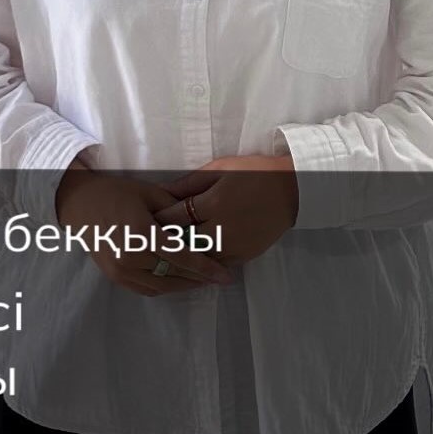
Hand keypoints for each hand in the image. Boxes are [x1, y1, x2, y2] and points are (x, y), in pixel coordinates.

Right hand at [55, 162, 232, 295]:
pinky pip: (147, 289)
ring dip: (183, 284)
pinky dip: (164, 286)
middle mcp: (132, 257)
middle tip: (218, 277)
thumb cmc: (114, 192)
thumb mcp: (148, 192)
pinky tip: (176, 279)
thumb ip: (176, 209)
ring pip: (162, 286)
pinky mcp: (115, 277)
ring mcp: (121, 270)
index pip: (183, 256)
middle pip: (175, 274)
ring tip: (200, 279)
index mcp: (142, 234)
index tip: (226, 276)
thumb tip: (202, 222)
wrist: (78, 203)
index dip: (207, 268)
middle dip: (199, 278)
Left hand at [153, 155, 298, 266]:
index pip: (176, 217)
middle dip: (164, 242)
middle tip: (144, 241)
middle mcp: (223, 229)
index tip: (140, 220)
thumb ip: (189, 183)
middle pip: (183, 242)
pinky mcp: (244, 256)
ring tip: (161, 253)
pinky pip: (216, 264)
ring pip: (198, 259)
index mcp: (214, 204)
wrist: (292, 190)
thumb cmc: (253, 172)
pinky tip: (188, 260)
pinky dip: (201, 262)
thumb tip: (161, 192)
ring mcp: (235, 246)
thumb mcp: (219, 169)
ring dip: (181, 256)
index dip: (157, 220)